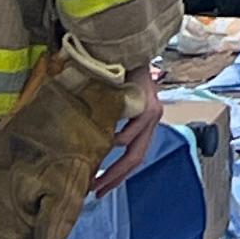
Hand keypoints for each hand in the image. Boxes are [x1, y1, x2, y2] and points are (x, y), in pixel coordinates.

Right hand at [96, 61, 163, 187]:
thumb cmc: (116, 74)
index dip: (117, 176)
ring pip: (135, 148)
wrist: (126, 47)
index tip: (99, 190)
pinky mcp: (147, 102)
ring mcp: (152, 111)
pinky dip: (120, 139)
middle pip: (136, 158)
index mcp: (145, 122)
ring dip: (116, 166)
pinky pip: (133, 127)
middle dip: (115, 177)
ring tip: (96, 178)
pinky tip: (106, 146)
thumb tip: (87, 145)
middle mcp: (152, 119)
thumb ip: (108, 122)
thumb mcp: (114, 103)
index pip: (134, 156)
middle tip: (95, 191)